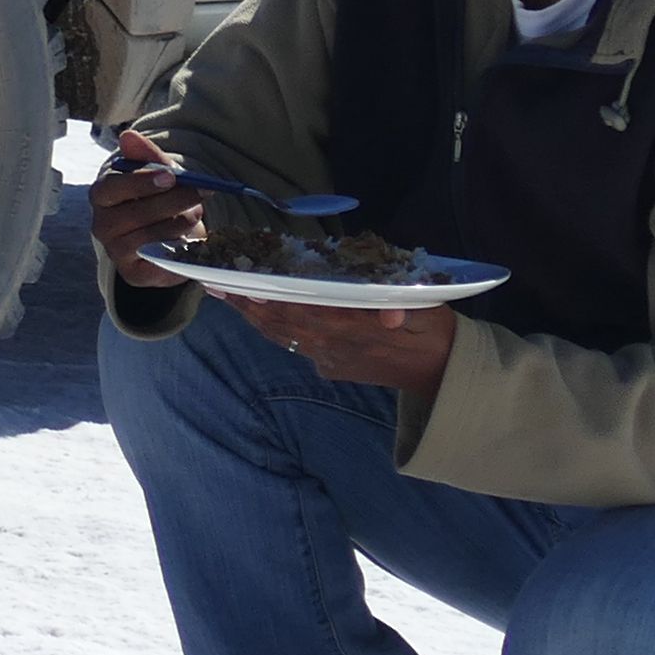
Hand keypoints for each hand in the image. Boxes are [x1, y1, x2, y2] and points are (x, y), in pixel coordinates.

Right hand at [89, 128, 206, 294]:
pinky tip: (191, 238)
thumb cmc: (159, 199)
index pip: (110, 188)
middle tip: (198, 193)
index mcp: (102, 196)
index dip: (140, 182)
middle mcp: (101, 225)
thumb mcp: (158, 175)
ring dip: (176, 224)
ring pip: (143, 237)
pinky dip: (176, 248)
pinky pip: (154, 260)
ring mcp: (115, 251)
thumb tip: (128, 136)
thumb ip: (146, 156)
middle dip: (169, 202)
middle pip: (130, 215)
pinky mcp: (132, 273)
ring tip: (196, 214)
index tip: (170, 176)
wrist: (170, 236)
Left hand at [242, 296, 460, 401]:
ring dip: (252, 315)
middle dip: (249, 303)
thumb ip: (408, 309)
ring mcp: (330, 359)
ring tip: (222, 294)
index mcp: (356, 329)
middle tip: (216, 283)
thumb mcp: (427, 312)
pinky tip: (252, 311)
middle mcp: (336, 346)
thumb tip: (391, 313)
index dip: (274, 299)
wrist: (439, 371)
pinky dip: (270, 327)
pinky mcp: (330, 366)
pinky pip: (293, 345)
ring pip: (282, 335)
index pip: (306, 311)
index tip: (246, 284)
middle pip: (283, 323)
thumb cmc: (431, 328)